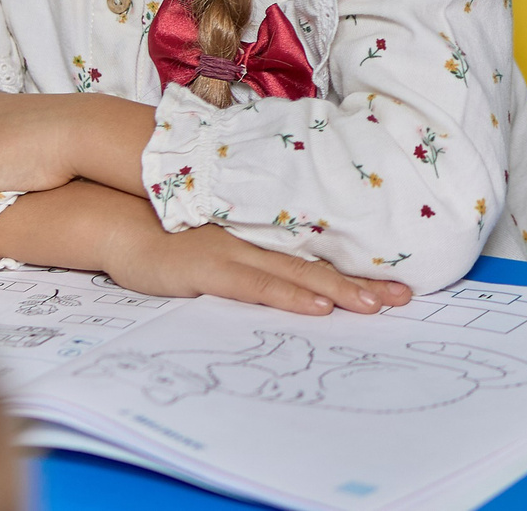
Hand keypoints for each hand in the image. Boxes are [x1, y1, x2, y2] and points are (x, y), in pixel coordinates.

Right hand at [102, 211, 413, 316]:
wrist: (122, 222)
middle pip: (320, 264)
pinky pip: (258, 286)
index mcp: (261, 236)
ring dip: (340, 290)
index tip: (396, 281)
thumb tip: (291, 271)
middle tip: (405, 296)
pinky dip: (290, 296)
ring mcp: (236, 252)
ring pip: (298, 275)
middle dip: (364, 283)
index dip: (357, 270)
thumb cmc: (171, 234)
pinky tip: (317, 305)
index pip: (317, 255)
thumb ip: (253, 252)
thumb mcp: (219, 241)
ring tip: (376, 304)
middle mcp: (256, 241)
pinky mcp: (212, 269)